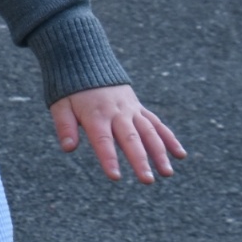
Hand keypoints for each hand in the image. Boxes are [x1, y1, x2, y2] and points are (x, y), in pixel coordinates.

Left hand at [50, 84, 184, 183]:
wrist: (87, 61)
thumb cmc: (70, 89)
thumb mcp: (60, 105)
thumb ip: (64, 126)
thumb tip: (68, 148)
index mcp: (96, 115)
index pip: (103, 141)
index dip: (109, 158)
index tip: (115, 177)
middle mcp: (117, 113)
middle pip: (130, 139)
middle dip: (140, 160)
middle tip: (147, 180)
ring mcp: (131, 110)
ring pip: (149, 132)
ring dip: (160, 153)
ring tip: (167, 173)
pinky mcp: (139, 108)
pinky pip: (156, 123)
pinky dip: (169, 138)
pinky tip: (180, 155)